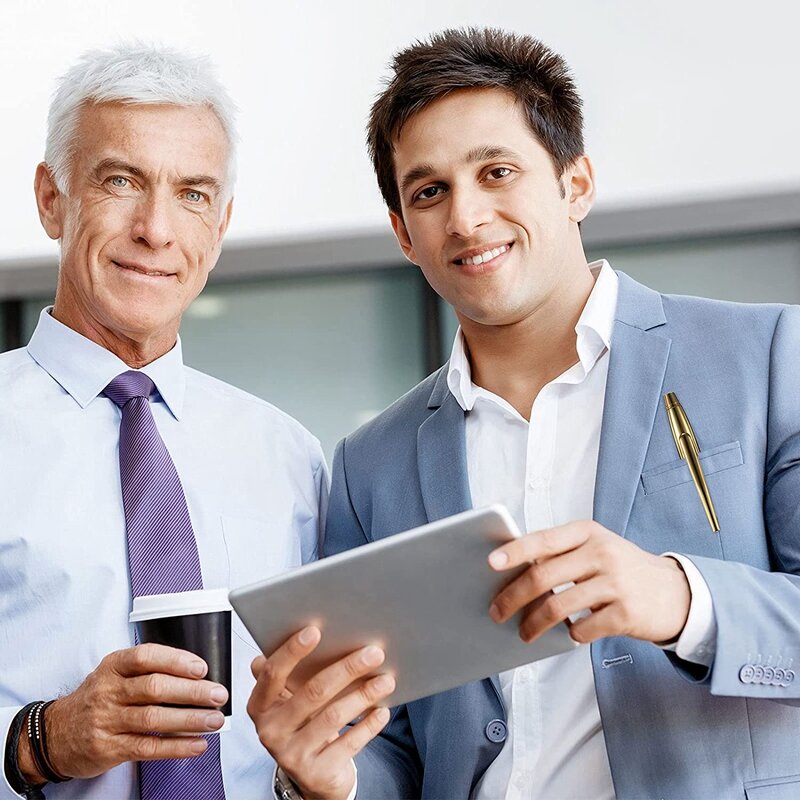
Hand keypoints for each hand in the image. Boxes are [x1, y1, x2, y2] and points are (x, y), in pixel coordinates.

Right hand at [19, 644, 228, 782]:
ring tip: (215, 721)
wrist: (55, 734)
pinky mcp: (108, 749)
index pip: (146, 657)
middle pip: (155, 689)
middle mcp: (108, 691)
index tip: (202, 668)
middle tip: (218, 695)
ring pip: (153, 719)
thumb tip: (197, 674)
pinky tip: (197, 744)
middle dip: (191, 692)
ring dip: (189, 721)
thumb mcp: (114, 674)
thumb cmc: (98, 699)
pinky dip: (176, 747)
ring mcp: (106, 721)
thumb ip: (147, 671)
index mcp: (113, 666)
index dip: (176, 661)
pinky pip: (147, 748)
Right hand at [247, 626, 393, 799]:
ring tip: (386, 680)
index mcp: (261, 706)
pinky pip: (348, 743)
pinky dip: (368, 725)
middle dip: (347, 669)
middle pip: (312, 692)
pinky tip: (382, 710)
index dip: (292, 651)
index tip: (315, 630)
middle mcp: (271, 731)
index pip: (272, 674)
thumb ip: (287, 673)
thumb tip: (296, 637)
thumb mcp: (289, 700)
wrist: (312, 776)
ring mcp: (292, 755)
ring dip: (364, 695)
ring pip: (333, 716)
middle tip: (374, 653)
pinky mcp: (316, 773)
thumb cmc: (303, 724)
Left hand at [488, 520, 690, 644]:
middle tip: (496, 611)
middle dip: (513, 597)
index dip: (515, 551)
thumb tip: (512, 573)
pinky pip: (582, 629)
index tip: (490, 563)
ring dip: (533, 624)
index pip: (543, 540)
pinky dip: (567, 636)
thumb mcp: (595, 548)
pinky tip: (565, 635)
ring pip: (558, 606)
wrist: (675, 593)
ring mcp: (615, 583)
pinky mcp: (626, 614)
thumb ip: (561, 554)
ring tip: (523, 633)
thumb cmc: (621, 568)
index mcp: (587, 532)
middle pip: (543, 576)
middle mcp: (601, 553)